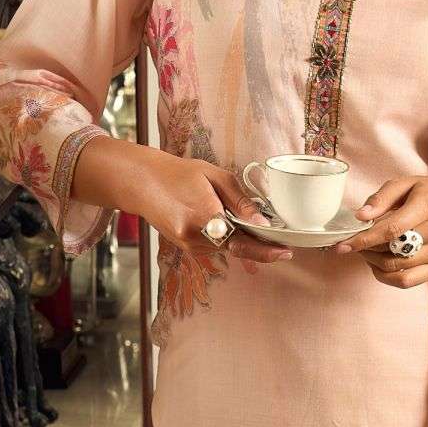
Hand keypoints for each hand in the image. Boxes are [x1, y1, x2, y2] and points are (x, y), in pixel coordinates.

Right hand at [141, 152, 293, 264]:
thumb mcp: (216, 177)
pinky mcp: (185, 247)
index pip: (241, 239)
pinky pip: (215, 246)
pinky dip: (226, 238)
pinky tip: (225, 224)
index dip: (265, 249)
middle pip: (237, 247)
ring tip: (248, 226)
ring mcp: (188, 245)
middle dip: (257, 245)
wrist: (142, 183)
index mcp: (204, 215)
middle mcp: (195, 236)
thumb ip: (241, 202)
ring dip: (241, 240)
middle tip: (279, 245)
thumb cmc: (179, 174)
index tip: (285, 252)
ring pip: (226, 248)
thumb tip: (263, 223)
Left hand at [331, 175, 427, 287]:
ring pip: (397, 267)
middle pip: (393, 250)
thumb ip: (382, 197)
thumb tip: (360, 216)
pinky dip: (386, 277)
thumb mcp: (407, 183)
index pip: (392, 228)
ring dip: (374, 262)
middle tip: (355, 243)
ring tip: (367, 251)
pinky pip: (407, 281)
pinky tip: (378, 265)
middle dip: (367, 250)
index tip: (343, 244)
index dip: (364, 239)